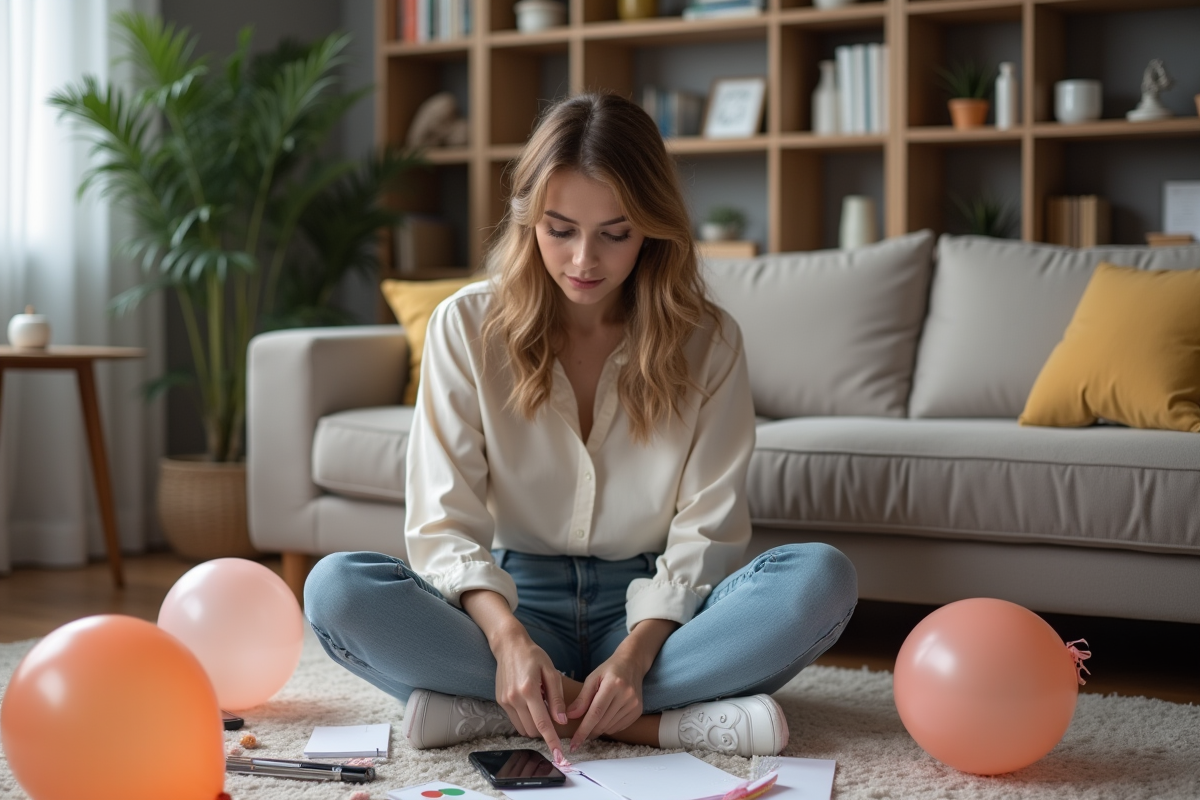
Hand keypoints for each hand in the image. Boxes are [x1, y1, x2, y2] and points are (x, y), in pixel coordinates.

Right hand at [462, 589, 568, 759]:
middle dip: (545, 732)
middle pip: (532, 730)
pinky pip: (515, 720)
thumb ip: (556, 698)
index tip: (559, 755)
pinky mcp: (500, 701)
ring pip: (523, 728)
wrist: (509, 646)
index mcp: (529, 690)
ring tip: (541, 707)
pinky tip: (532, 705)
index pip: (542, 724)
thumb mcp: (551, 672)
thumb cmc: (533, 656)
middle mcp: (514, 698)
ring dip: (534, 727)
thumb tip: (562, 720)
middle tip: (554, 718)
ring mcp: (505, 701)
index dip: (552, 741)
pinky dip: (526, 720)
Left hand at [565, 650, 645, 749]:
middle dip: (588, 732)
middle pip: (603, 722)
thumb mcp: (592, 678)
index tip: (573, 744)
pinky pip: (619, 727)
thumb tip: (569, 716)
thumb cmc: (609, 670)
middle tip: (577, 736)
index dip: (583, 730)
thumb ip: (582, 698)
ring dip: (598, 729)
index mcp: (613, 684)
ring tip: (592, 721)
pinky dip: (608, 727)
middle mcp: (626, 695)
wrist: (632, 664)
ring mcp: (634, 704)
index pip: (595, 713)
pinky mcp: (638, 711)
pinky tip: (605, 718)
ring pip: (610, 727)